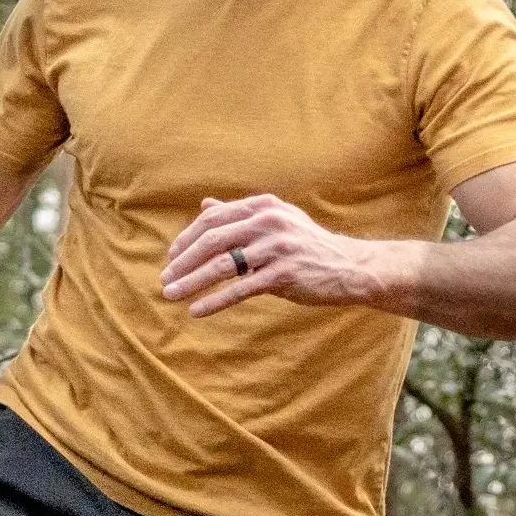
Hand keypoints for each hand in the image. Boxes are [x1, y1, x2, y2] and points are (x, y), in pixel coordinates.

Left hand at [162, 193, 384, 317]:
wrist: (351, 267)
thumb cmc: (308, 246)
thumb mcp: (277, 221)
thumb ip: (240, 214)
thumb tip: (204, 205)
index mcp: (263, 206)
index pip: (214, 219)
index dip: (187, 238)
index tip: (172, 257)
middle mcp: (268, 222)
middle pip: (212, 240)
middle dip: (183, 261)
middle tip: (165, 279)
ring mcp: (276, 248)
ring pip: (221, 266)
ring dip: (191, 281)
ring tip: (171, 295)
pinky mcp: (283, 274)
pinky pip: (240, 290)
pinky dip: (215, 301)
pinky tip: (197, 310)